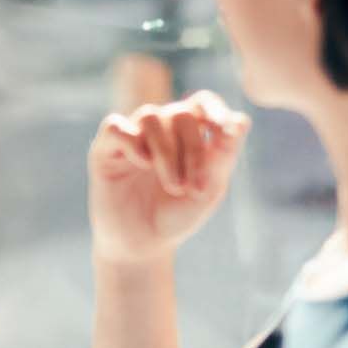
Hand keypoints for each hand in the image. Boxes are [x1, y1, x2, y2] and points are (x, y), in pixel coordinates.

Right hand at [88, 90, 249, 266]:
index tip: (224, 132)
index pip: (203, 102)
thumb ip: (224, 155)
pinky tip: (143, 163)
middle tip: (195, 189)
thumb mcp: (209, 189)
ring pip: (151, 117)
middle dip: (193, 149)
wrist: (142, 246)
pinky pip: (115, 126)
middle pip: (181, 113)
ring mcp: (132, 136)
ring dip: (167, 152)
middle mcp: (160, 128)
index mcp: (189, 133)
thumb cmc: (177, 215)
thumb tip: (242, 120)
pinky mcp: (105, 149)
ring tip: (174, 186)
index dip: (215, 109)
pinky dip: (133, 141)